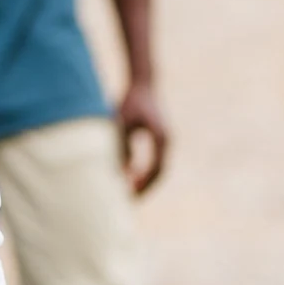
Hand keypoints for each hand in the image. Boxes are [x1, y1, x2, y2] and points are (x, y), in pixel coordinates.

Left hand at [116, 80, 168, 194]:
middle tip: (129, 200)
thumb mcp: (120, 122)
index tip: (129, 193)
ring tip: (129, 194)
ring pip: (158, 168)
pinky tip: (129, 177)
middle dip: (145, 187)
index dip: (143, 183)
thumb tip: (117, 169)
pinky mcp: (159, 139)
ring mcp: (165, 141)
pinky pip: (154, 161)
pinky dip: (143, 171)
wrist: (143, 84)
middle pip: (159, 172)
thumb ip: (119, 144)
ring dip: (144, 181)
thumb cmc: (130, 101)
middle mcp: (166, 141)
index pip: (155, 168)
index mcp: (160, 137)